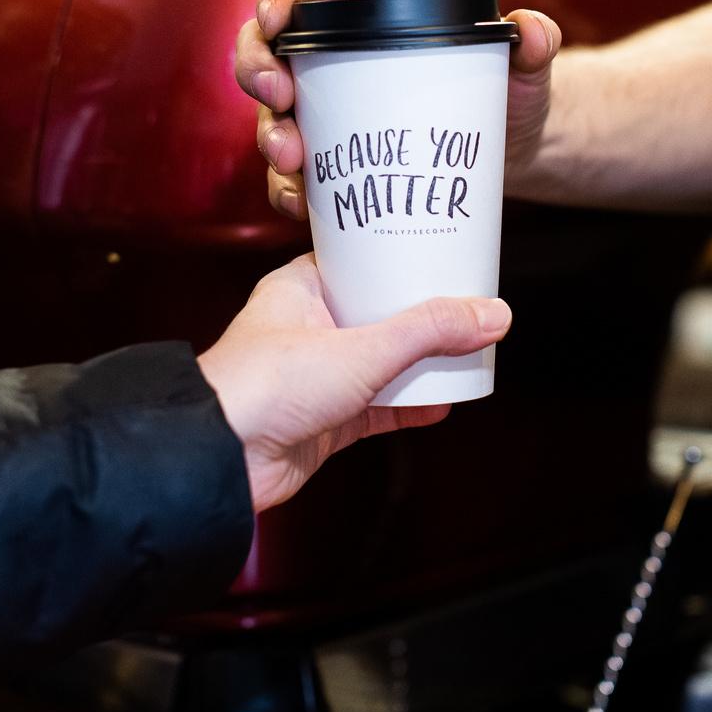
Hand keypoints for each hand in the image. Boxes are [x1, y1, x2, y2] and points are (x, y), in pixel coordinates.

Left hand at [197, 254, 510, 512]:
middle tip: (468, 302)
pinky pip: (377, 407)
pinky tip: (444, 402)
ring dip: (420, 362)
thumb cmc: (264, 386)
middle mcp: (307, 328)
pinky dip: (409, 405)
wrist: (220, 460)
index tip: (441, 251)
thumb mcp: (361, 348)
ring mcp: (315, 376)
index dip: (398, 256)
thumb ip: (428, 332)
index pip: (357, 259)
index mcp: (300, 289)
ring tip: (468, 350)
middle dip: (421, 314)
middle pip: (377, 312)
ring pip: (381, 362)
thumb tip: (491, 315)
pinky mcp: (323, 420)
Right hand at [234, 0, 561, 219]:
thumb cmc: (506, 95)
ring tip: (292, 161)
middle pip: (270, 50)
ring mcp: (329, 111)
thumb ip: (535, 43)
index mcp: (373, 15)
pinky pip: (292, 173)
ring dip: (268, 136)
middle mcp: (338, 60)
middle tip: (277, 102)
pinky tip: (300, 204)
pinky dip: (286, 189)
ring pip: (271, 114)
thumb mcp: (522, 68)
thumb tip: (534, 30)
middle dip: (256, 70)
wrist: (507, 152)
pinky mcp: (334, 159)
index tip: (272, 19)